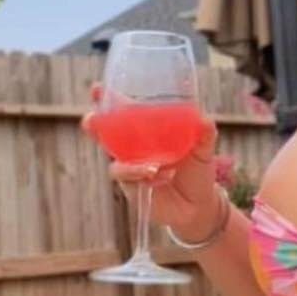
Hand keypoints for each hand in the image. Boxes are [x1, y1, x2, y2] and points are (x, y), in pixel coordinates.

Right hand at [81, 82, 220, 237]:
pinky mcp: (130, 185)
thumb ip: (204, 135)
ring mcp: (130, 165)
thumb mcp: (203, 151)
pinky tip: (160, 175)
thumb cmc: (197, 172)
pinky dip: (141, 174)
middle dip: (95, 124)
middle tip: (91, 120)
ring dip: (131, 161)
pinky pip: (126, 177)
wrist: (198, 206)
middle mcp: (134, 146)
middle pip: (106, 132)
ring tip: (154, 167)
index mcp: (148, 130)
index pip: (124, 111)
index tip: (97, 90)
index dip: (108, 99)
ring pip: (115, 158)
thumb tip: (205, 120)